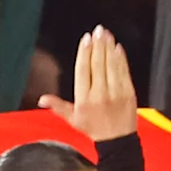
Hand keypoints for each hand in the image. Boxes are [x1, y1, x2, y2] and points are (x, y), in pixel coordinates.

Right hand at [38, 23, 139, 142]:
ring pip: (111, 65)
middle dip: (98, 45)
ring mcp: (116, 92)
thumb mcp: (72, 119)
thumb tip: (42, 100)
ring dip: (109, 48)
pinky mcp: (128, 91)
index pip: (83, 71)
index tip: (86, 40)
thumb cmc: (93, 128)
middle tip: (97, 31)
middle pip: (98, 64)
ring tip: (106, 34)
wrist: (117, 139)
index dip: (85, 53)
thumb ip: (58, 106)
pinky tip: (117, 47)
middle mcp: (100, 93)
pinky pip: (124, 71)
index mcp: (84, 99)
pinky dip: (121, 58)